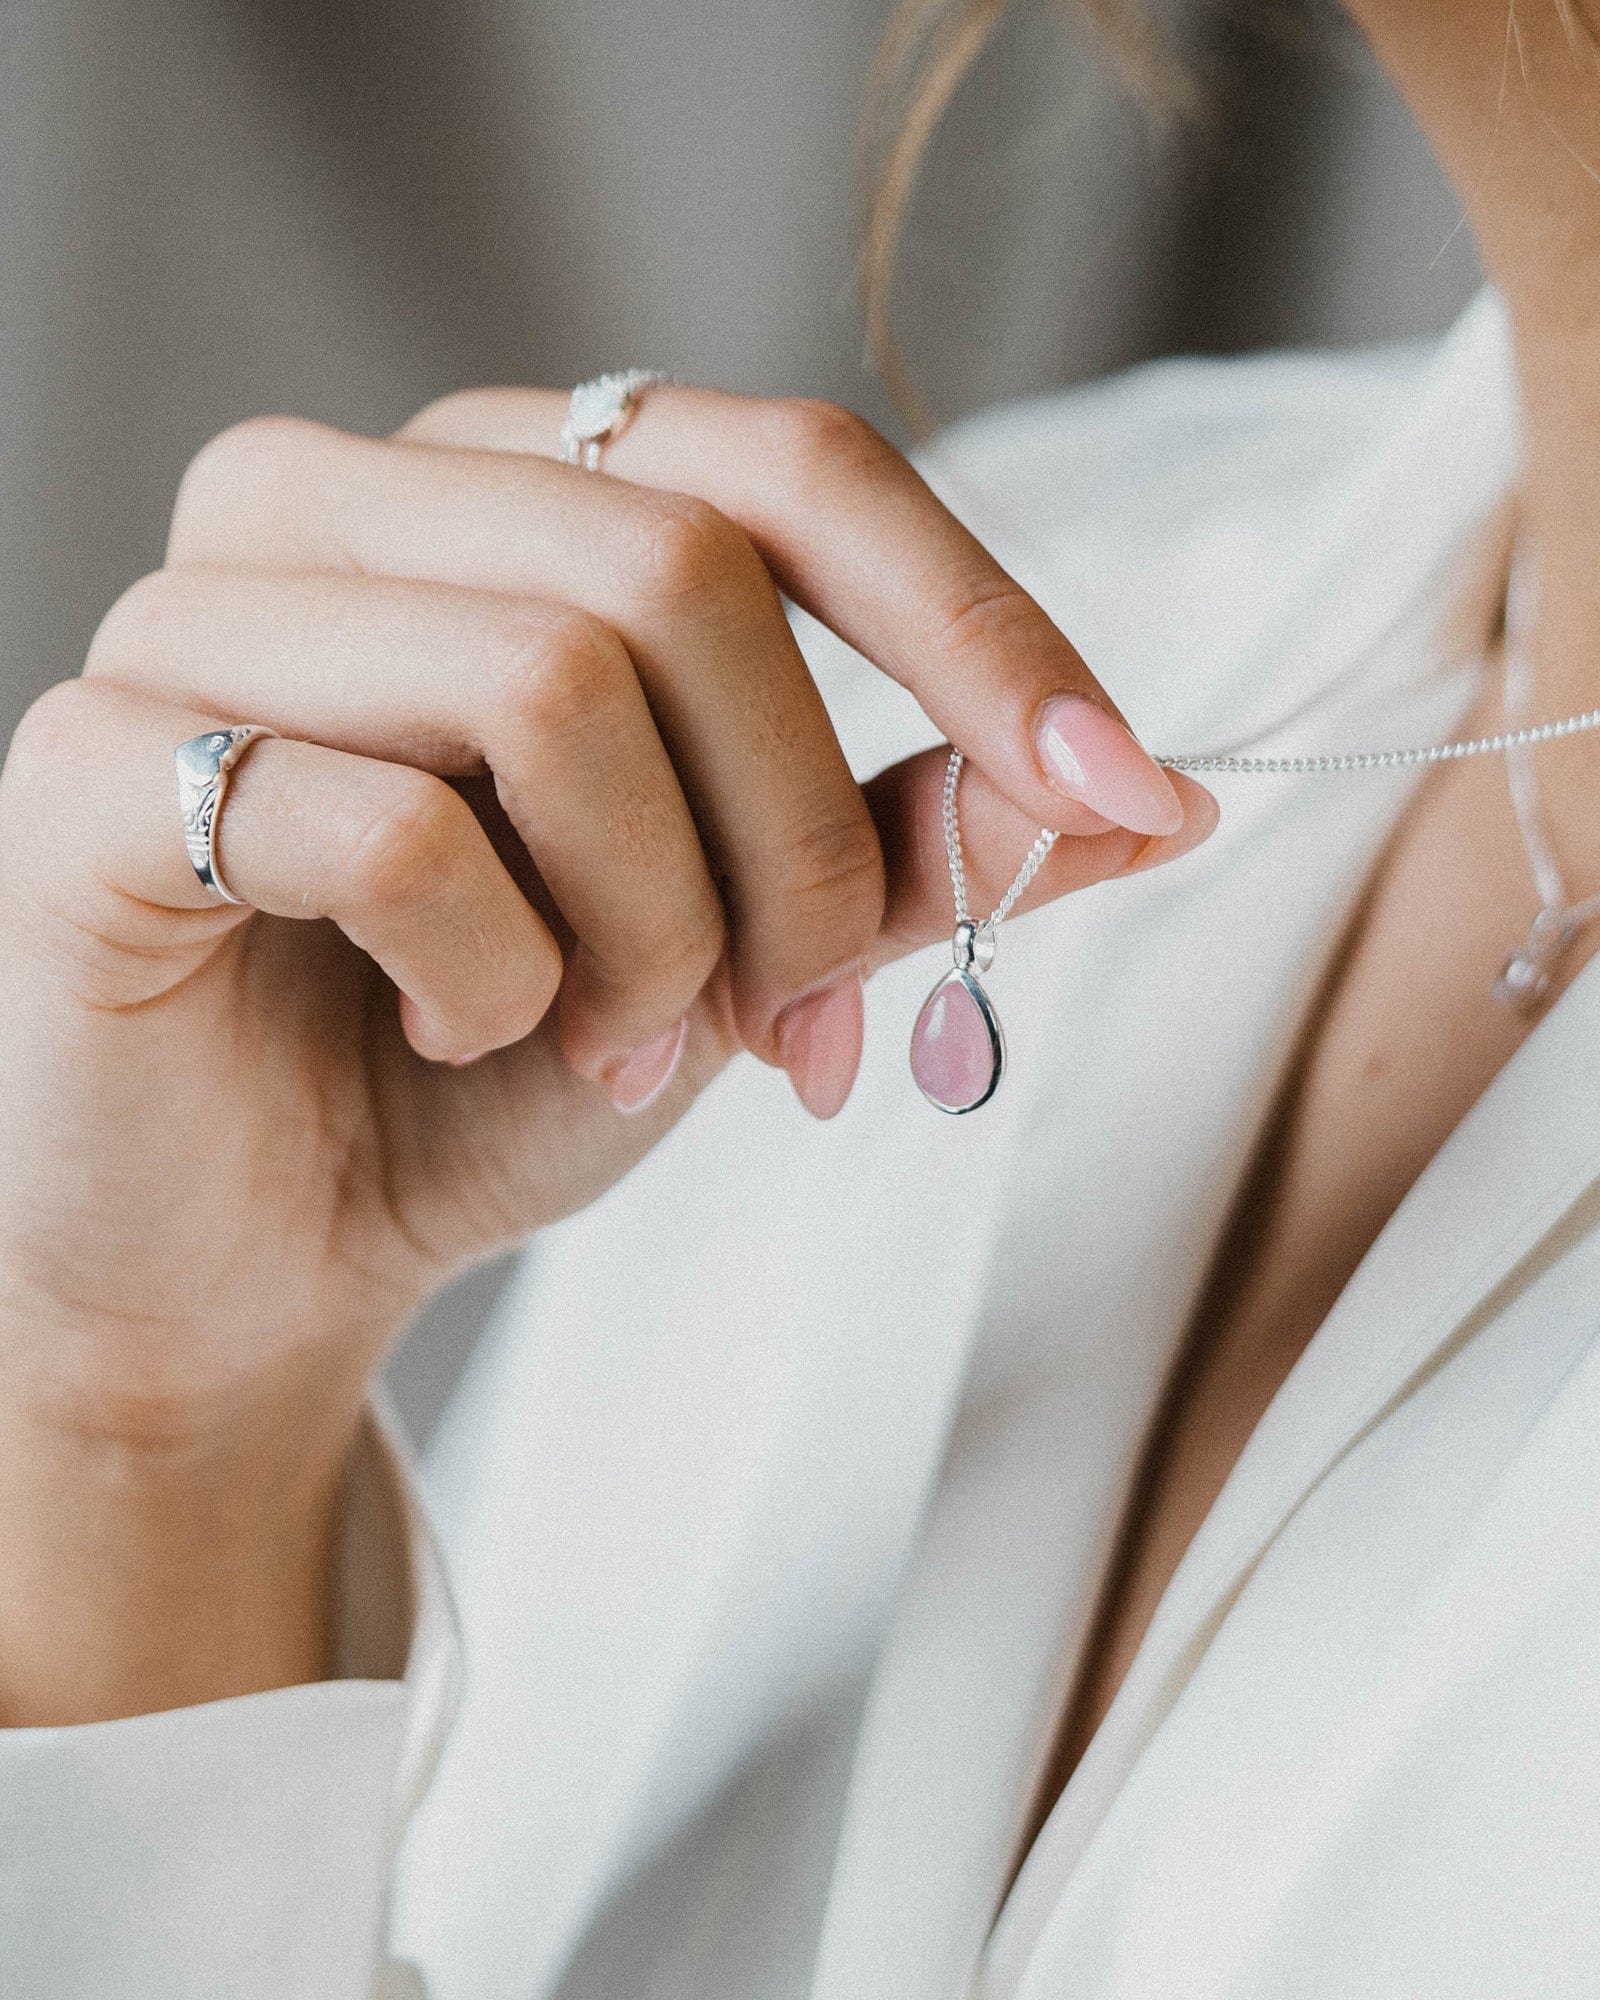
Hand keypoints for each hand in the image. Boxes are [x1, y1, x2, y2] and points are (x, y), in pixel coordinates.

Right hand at [0, 387, 1213, 1718]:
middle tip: (789, 1021)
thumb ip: (912, 844)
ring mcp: (197, 616)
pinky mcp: (91, 768)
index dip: (979, 623)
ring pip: (548, 682)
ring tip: (615, 1043)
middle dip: (798, 845)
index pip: (785, 465)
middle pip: (683, 571)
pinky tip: (456, 1035)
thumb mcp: (749, 948)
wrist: (264, 1249)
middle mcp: (344, 499)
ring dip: (652, 929)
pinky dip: (488, 981)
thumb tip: (1152, 799)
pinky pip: (385, 830)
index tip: (1125, 794)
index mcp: (508, 490)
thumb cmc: (497, 1065)